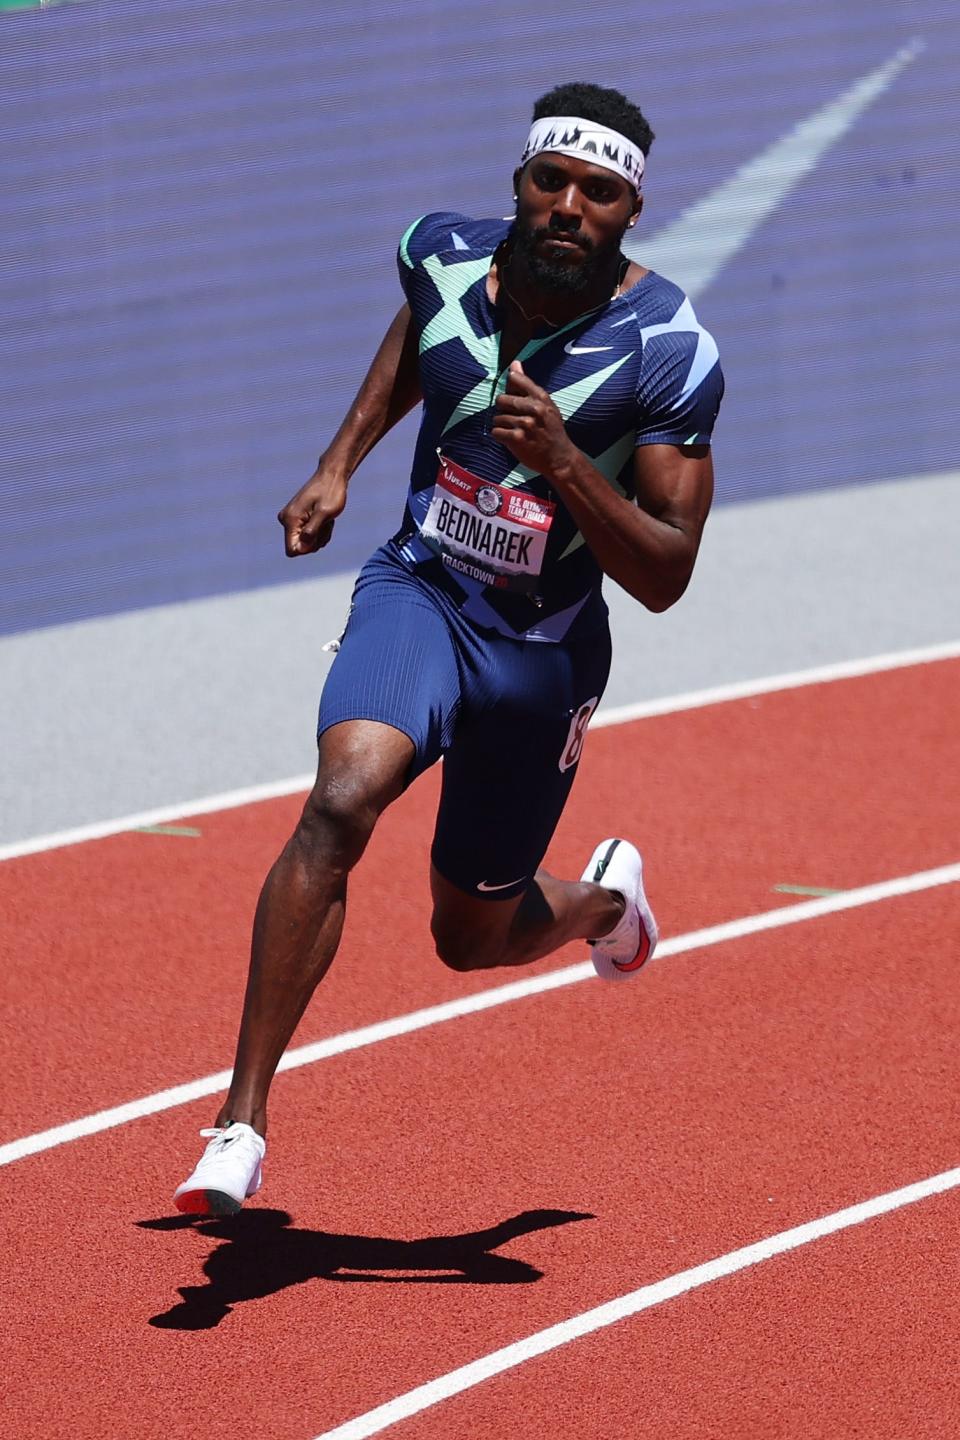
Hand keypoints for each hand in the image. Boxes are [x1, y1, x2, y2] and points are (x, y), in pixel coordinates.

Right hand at [277, 463, 347, 556]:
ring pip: (306, 542)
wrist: (331, 476)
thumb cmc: (330, 493)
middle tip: (326, 523)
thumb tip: (302, 548)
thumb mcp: (324, 513)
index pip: (292, 550)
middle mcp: (286, 520)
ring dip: (320, 535)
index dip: (307, 548)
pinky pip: (308, 535)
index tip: (319, 534)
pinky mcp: (297, 518)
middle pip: (300, 547)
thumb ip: (312, 531)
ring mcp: (291, 519)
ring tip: (326, 519)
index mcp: (290, 519)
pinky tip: (325, 519)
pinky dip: (320, 530)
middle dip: (316, 540)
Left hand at [490, 362, 575, 476]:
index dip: (510, 387)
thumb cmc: (550, 429)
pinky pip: (496, 432)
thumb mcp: (545, 405)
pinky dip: (500, 436)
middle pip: (502, 399)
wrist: (559, 458)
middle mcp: (534, 408)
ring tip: (514, 431)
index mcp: (541, 397)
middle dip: (503, 409)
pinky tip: (510, 439)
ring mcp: (525, 424)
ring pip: (497, 418)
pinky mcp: (517, 439)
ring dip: (502, 425)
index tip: (514, 397)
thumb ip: (527, 385)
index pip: (516, 379)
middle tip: (513, 418)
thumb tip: (514, 364)